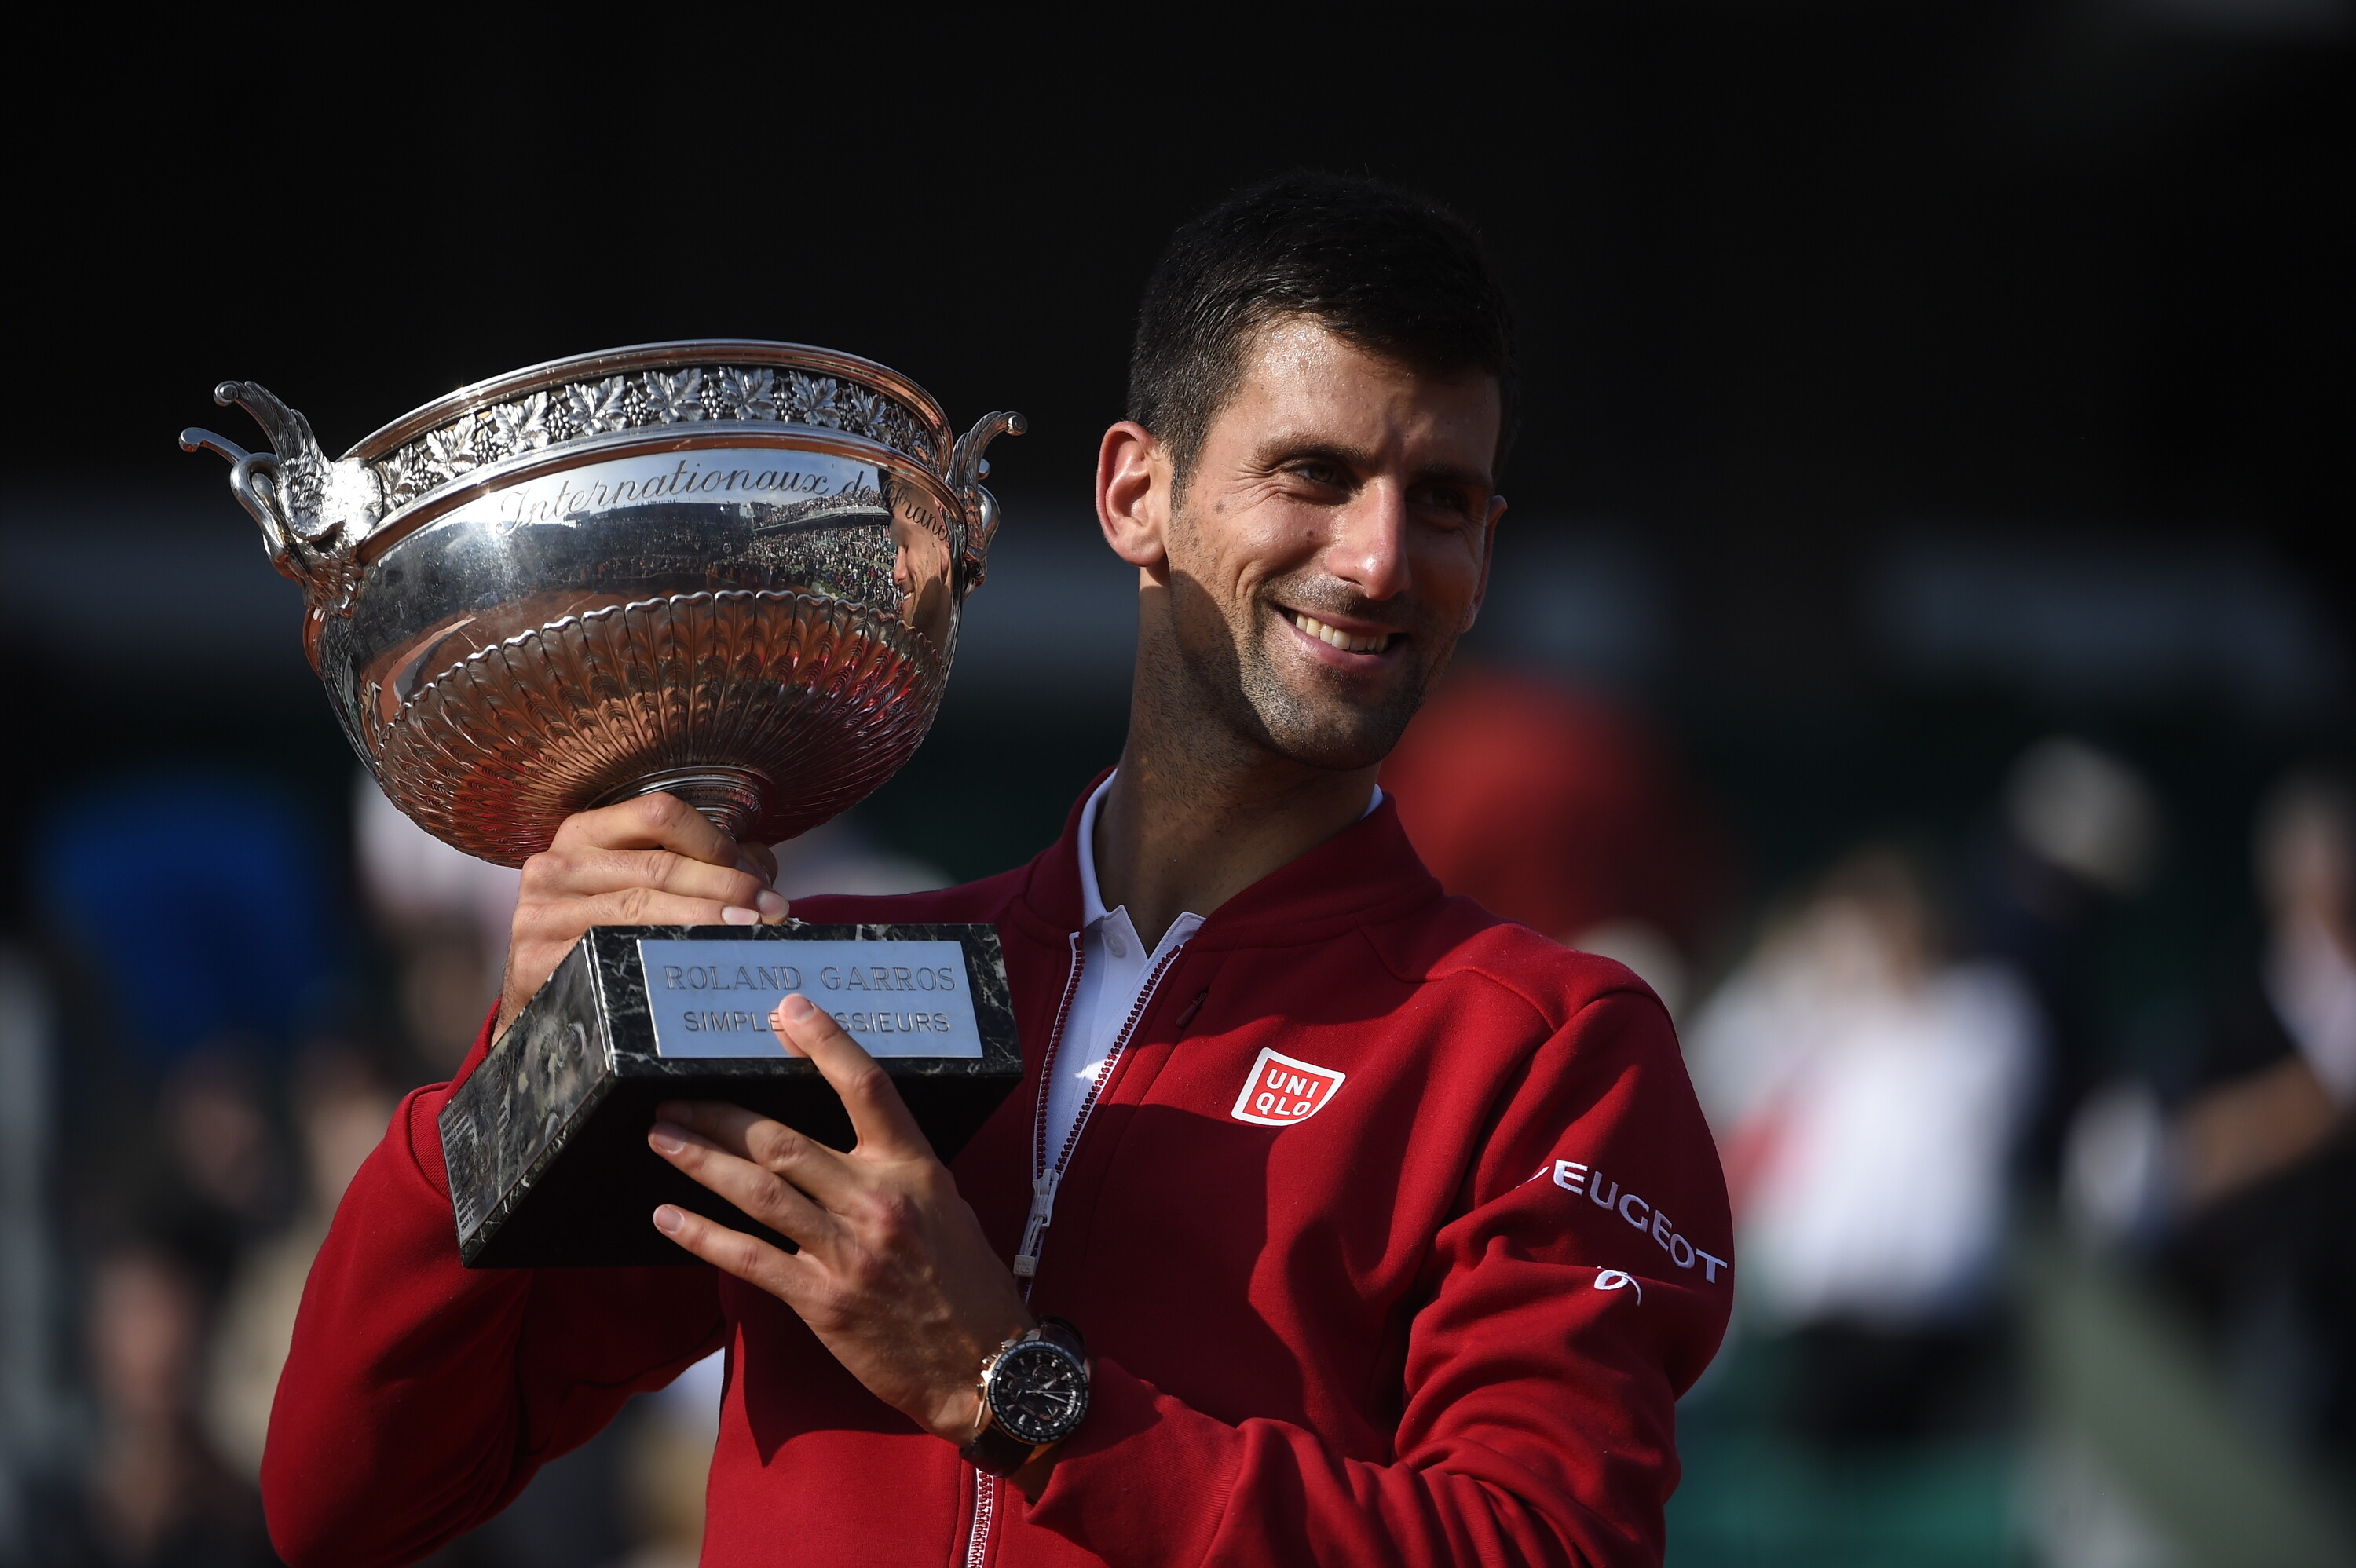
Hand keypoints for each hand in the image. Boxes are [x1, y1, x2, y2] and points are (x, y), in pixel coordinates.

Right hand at [497, 794, 785, 1034]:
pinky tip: (697, 962)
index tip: (757, 876)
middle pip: (659, 865)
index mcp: (585, 832)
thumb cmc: (604, 929)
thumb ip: (698, 865)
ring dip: (706, 919)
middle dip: (726, 886)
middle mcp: (558, 864)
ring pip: (640, 907)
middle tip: (771, 909)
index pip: (660, 814)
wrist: (540, 992)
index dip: (716, 842)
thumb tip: (760, 869)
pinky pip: (613, 951)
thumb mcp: (639, 882)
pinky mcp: (538, 958)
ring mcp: (542, 911)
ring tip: (749, 931)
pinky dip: (664, 954)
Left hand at [645, 994, 1031, 1445]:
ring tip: (662, 1137)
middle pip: (783, 1141)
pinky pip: (750, 1259)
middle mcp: (876, 1201)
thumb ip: (894, 1171)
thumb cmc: (968, 1284)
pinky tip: (668, 1218)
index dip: (825, 1044)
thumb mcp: (946, 1206)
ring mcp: (846, 1252)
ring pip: (758, 1192)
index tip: (788, 1010)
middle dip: (720, 1114)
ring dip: (701, 1161)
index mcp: (913, 1169)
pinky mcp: (822, 1300)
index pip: (867, 1088)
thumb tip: (841, 1140)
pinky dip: (703, 1236)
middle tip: (676, 1096)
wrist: (984, 1366)